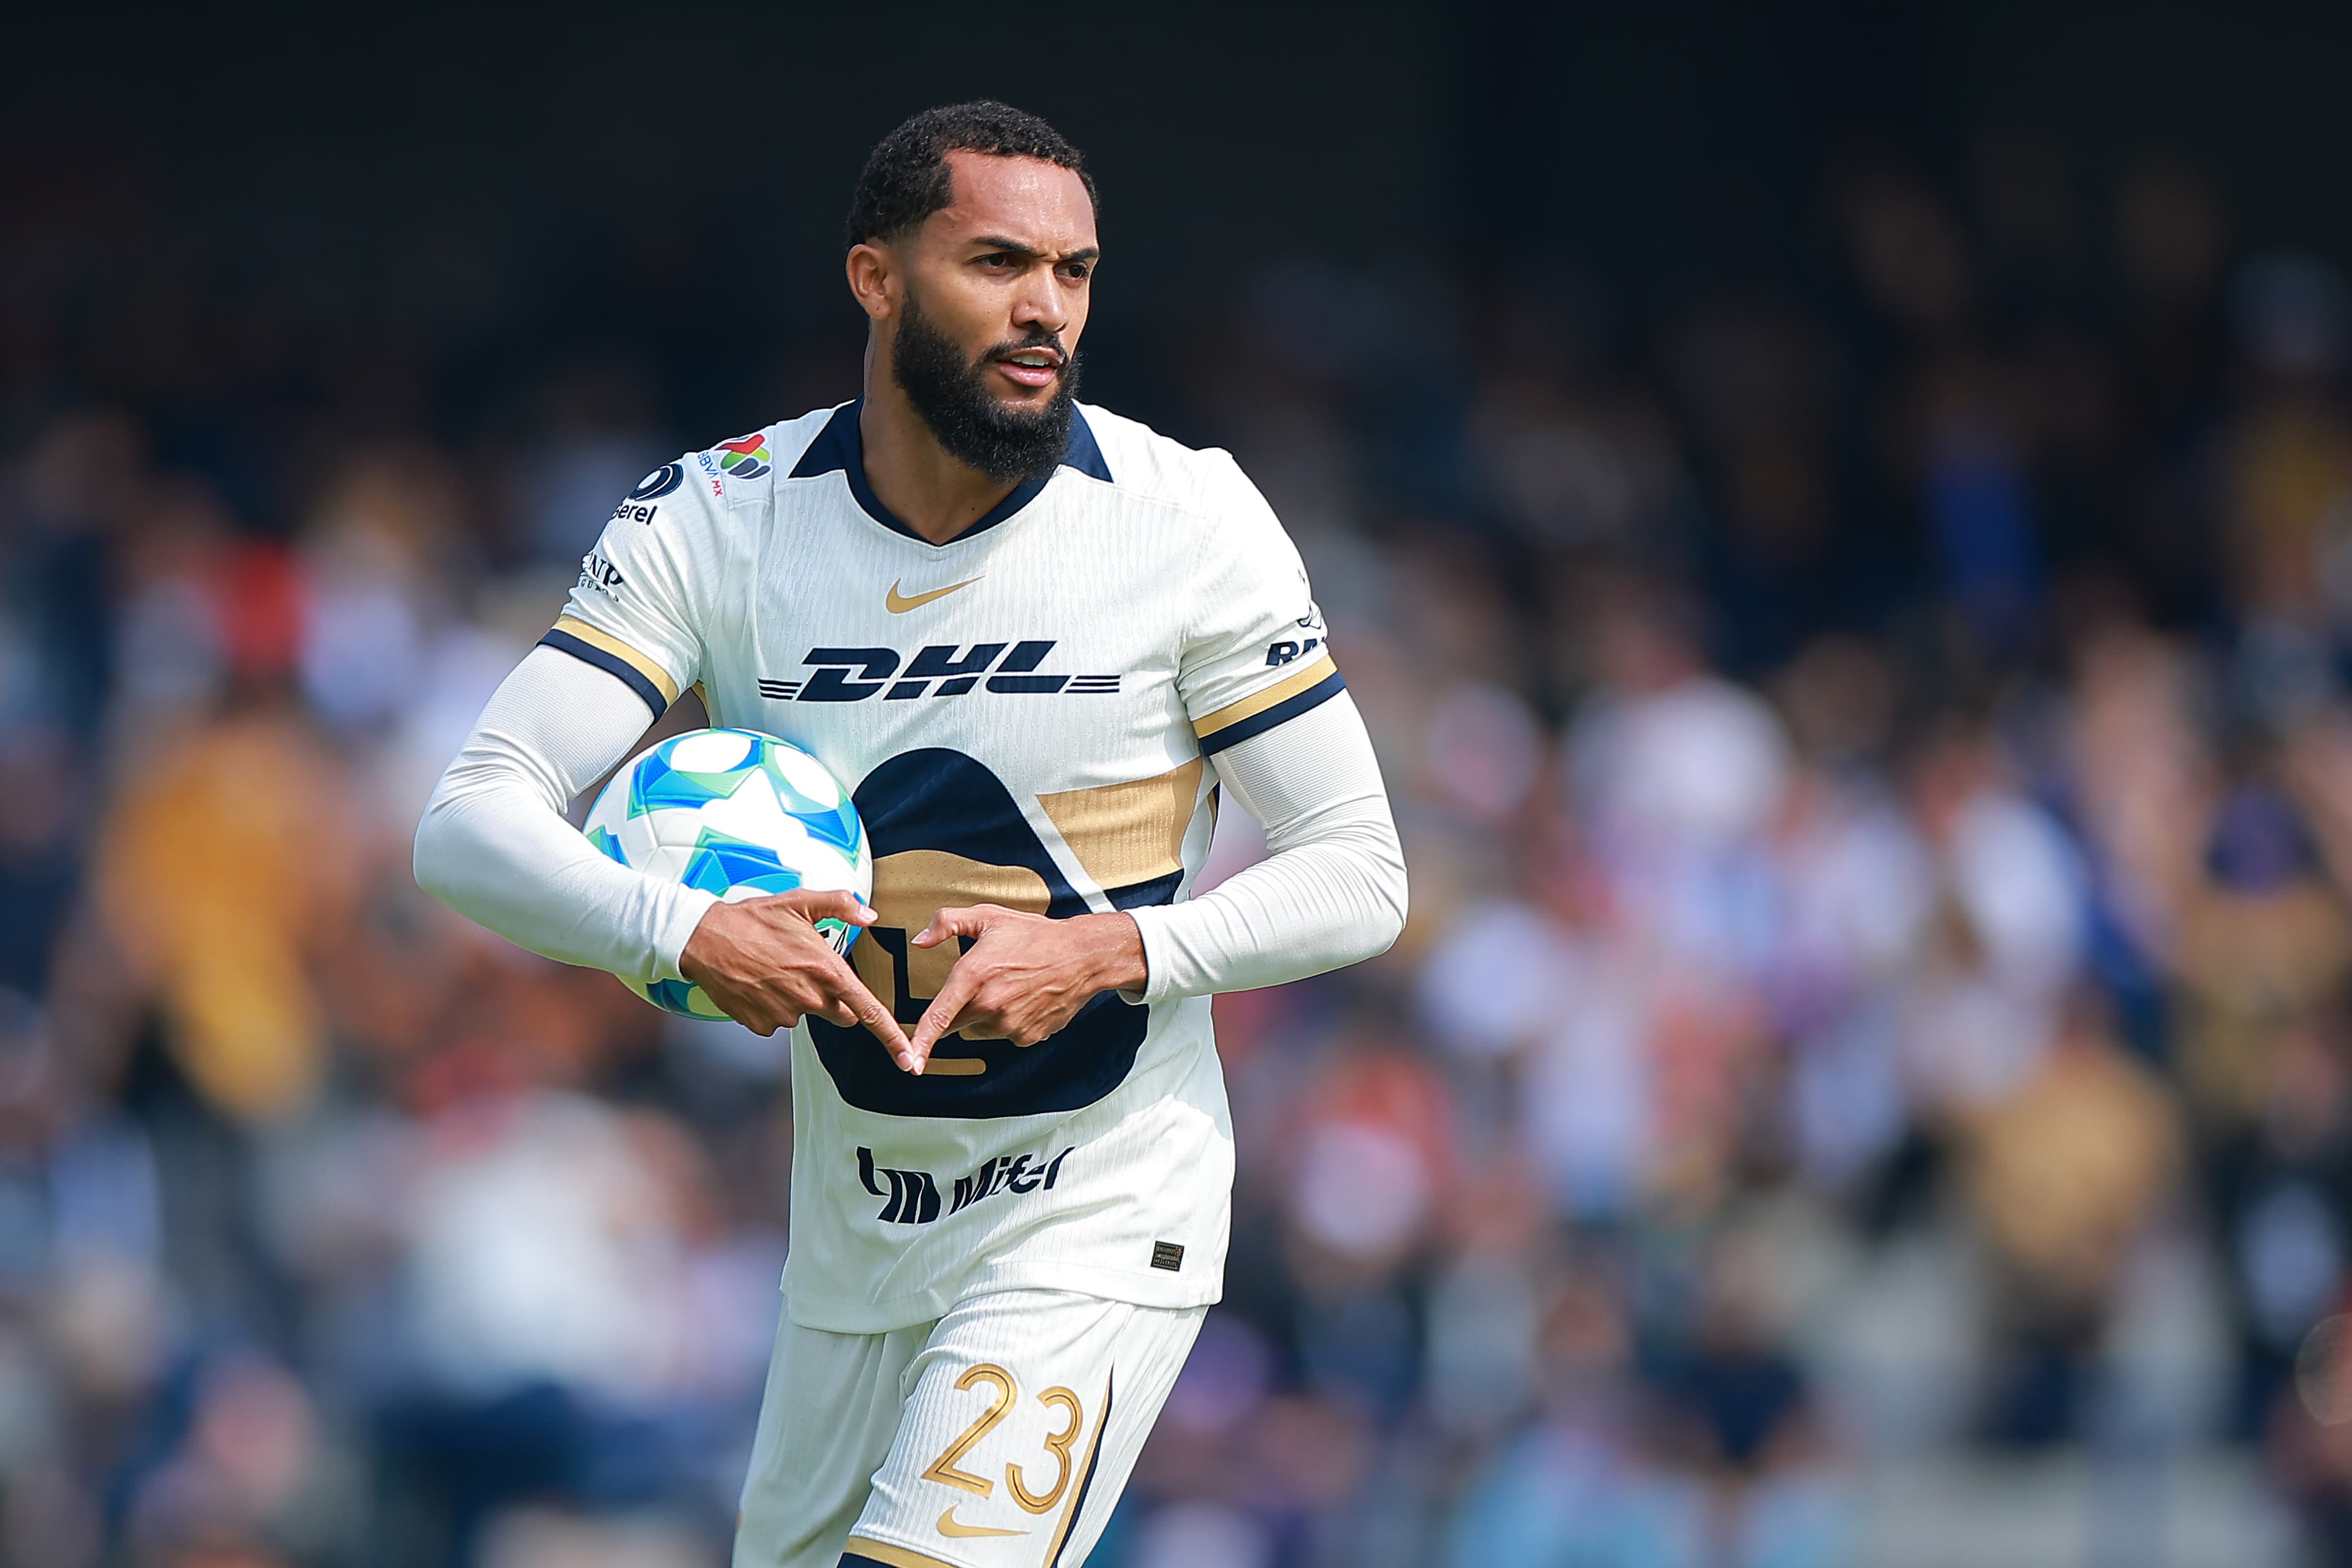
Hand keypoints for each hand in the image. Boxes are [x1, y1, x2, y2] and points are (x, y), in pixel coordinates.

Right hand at [678, 891, 918, 1069]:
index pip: (868, 1010)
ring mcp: (784, 1015)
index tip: (908, 1059)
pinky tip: (759, 982)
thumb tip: (870, 916)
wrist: (703, 938)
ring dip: (799, 998)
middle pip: (841, 1014)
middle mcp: (808, 998)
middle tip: (810, 970)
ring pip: (806, 1015)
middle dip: (835, 1000)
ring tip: (775, 969)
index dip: (892, 1037)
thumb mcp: (800, 902)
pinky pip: (778, 1021)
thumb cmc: (754, 918)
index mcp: (826, 971)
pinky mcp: (761, 1026)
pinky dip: (773, 1006)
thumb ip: (841, 906)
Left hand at [905, 906, 1145, 1068]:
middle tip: (985, 982)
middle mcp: (990, 1005)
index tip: (909, 1062)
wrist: (1081, 956)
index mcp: (974, 975)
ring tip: (1011, 985)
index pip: (939, 1017)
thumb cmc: (1035, 935)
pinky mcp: (1026, 1037)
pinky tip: (1025, 998)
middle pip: (956, 1023)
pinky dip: (1010, 1020)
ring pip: (981, 1028)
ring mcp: (1010, 1025)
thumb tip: (920, 940)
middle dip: (960, 1008)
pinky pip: (1005, 1034)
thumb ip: (947, 923)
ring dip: (986, 1013)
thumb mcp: (988, 917)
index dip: (921, 1042)